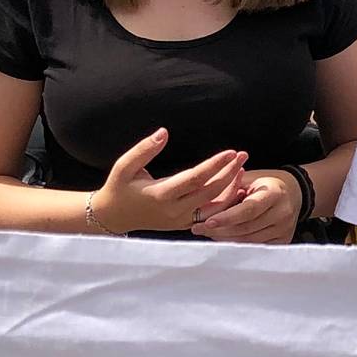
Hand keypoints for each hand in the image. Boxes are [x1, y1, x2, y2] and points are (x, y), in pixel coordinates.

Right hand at [90, 129, 245, 234]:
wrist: (113, 216)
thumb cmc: (119, 187)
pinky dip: (225, 202)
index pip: (196, 179)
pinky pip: (211, 215)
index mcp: (161, 194)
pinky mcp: (184, 225)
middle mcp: (174, 210)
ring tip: (241, 169)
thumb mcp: (124, 166)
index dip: (215, 165)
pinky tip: (234, 186)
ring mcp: (181, 220)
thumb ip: (144, 149)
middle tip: (243, 155)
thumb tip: (164, 132)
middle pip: (211, 192)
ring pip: (215, 207)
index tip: (231, 152)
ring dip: (231, 189)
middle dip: (229, 173)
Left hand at [194, 169, 301, 243]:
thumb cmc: (264, 184)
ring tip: (208, 232)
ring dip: (225, 238)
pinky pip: (256, 246)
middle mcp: (283, 213)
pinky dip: (237, 244)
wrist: (293, 192)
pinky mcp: (283, 240)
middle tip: (198, 228)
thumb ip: (229, 191)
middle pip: (246, 228)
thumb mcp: (249, 179)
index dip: (227, 217)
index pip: (249, 209)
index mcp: (274, 193)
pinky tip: (224, 238)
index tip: (208, 222)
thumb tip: (202, 207)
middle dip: (219, 230)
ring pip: (249, 240)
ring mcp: (284, 229)